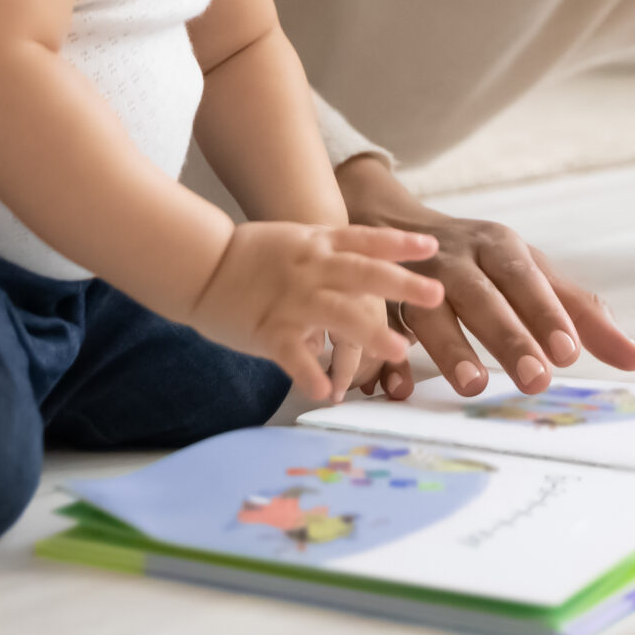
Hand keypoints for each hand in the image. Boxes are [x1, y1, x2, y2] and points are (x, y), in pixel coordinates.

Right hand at [188, 222, 442, 401]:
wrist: (199, 263)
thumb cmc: (249, 254)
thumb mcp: (295, 241)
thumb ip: (329, 254)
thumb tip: (365, 272)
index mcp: (317, 245)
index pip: (365, 241)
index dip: (399, 244)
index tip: (431, 247)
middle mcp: (310, 269)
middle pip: (362, 274)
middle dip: (400, 284)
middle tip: (435, 294)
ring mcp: (291, 300)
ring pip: (337, 314)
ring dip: (370, 332)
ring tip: (399, 351)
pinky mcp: (269, 329)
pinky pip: (294, 355)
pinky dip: (311, 374)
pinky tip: (327, 393)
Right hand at [337, 156, 634, 400]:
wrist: (394, 226)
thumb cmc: (482, 263)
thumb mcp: (532, 275)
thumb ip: (581, 315)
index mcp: (497, 246)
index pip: (525, 277)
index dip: (545, 313)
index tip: (568, 351)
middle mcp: (454, 258)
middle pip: (482, 296)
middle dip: (508, 337)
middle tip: (535, 380)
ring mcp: (411, 279)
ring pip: (428, 310)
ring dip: (449, 347)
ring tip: (473, 385)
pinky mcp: (375, 302)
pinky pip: (377, 327)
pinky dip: (383, 357)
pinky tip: (395, 387)